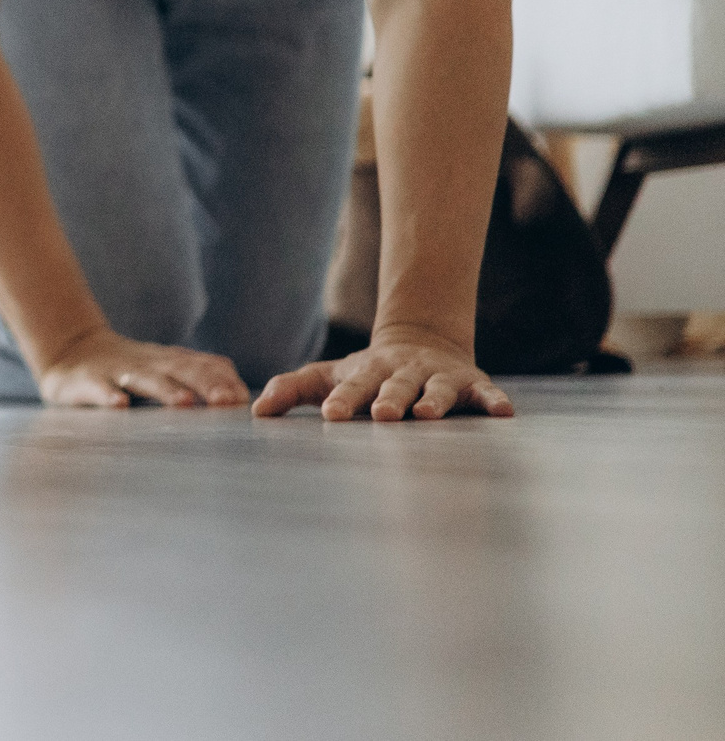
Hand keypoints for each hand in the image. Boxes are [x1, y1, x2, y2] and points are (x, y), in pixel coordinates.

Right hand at [36, 327, 249, 408]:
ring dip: (164, 389)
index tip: (242, 399)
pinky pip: (98, 388)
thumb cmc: (130, 369)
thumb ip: (201, 375)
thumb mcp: (167, 368)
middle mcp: (148, 363)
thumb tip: (240, 395)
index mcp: (169, 361)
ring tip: (183, 403)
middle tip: (224, 402)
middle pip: (180, 370)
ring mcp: (117, 371)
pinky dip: (108, 395)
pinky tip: (119, 405)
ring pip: (144, 379)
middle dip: (204, 384)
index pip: (202, 365)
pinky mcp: (88, 381)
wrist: (71, 351)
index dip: (222, 381)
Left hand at [253, 327, 512, 420]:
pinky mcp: (470, 384)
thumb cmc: (366, 373)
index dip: (342, 400)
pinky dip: (492, 401)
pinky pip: (484, 393)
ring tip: (429, 416)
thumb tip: (254, 411)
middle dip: (388, 400)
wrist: (421, 342)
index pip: (351, 386)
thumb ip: (292, 389)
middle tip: (381, 416)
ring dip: (433, 401)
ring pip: (435, 388)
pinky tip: (502, 412)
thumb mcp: (328, 375)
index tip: (331, 416)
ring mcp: (437, 376)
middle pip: (393, 386)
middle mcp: (402, 372)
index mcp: (367, 372)